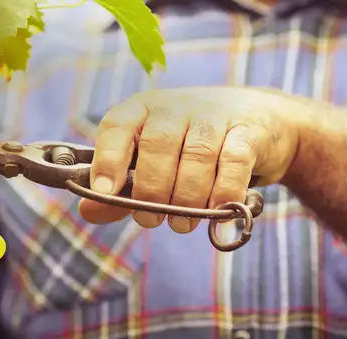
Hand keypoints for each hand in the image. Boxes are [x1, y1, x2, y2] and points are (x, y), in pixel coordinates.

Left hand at [82, 86, 300, 231]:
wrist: (260, 123)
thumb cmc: (188, 148)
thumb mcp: (149, 163)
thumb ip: (118, 189)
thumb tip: (87, 210)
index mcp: (141, 110)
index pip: (117, 125)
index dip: (107, 158)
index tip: (104, 191)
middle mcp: (175, 106)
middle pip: (157, 146)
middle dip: (151, 191)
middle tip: (150, 221)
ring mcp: (214, 114)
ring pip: (196, 157)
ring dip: (187, 199)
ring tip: (182, 224)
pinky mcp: (248, 130)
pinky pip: (234, 162)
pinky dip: (225, 192)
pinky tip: (218, 212)